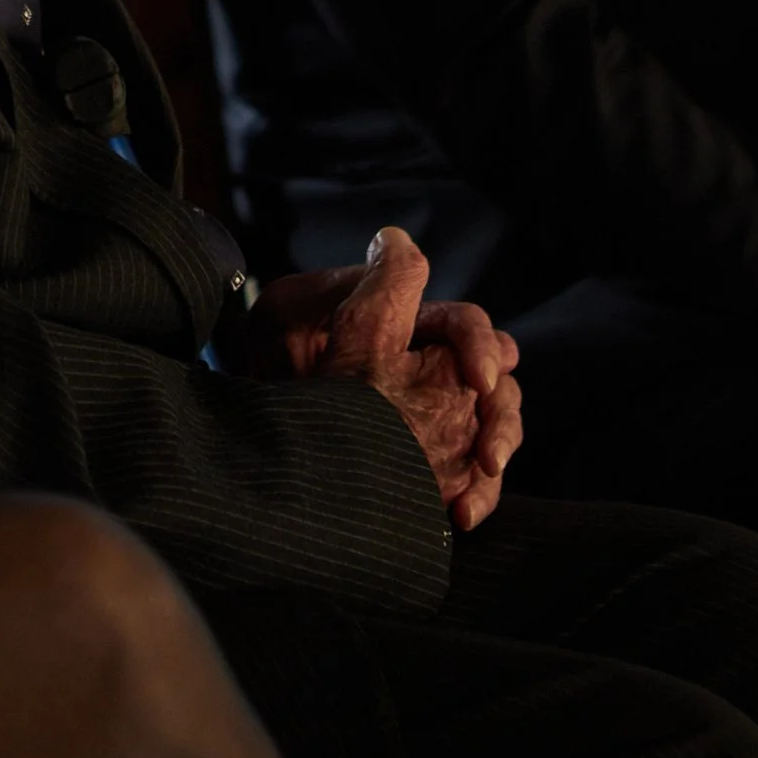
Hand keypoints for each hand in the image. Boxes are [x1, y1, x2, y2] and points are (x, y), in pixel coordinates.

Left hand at [302, 228, 520, 531]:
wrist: (257, 404)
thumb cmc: (274, 348)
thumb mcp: (298, 311)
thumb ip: (352, 284)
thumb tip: (395, 241)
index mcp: (409, 322)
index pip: (464, 325)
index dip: (480, 346)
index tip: (480, 380)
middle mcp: (433, 365)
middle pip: (496, 383)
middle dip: (501, 419)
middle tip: (488, 458)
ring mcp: (438, 413)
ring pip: (493, 430)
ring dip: (493, 461)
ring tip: (468, 503)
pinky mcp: (434, 455)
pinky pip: (470, 475)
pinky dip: (474, 496)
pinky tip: (458, 516)